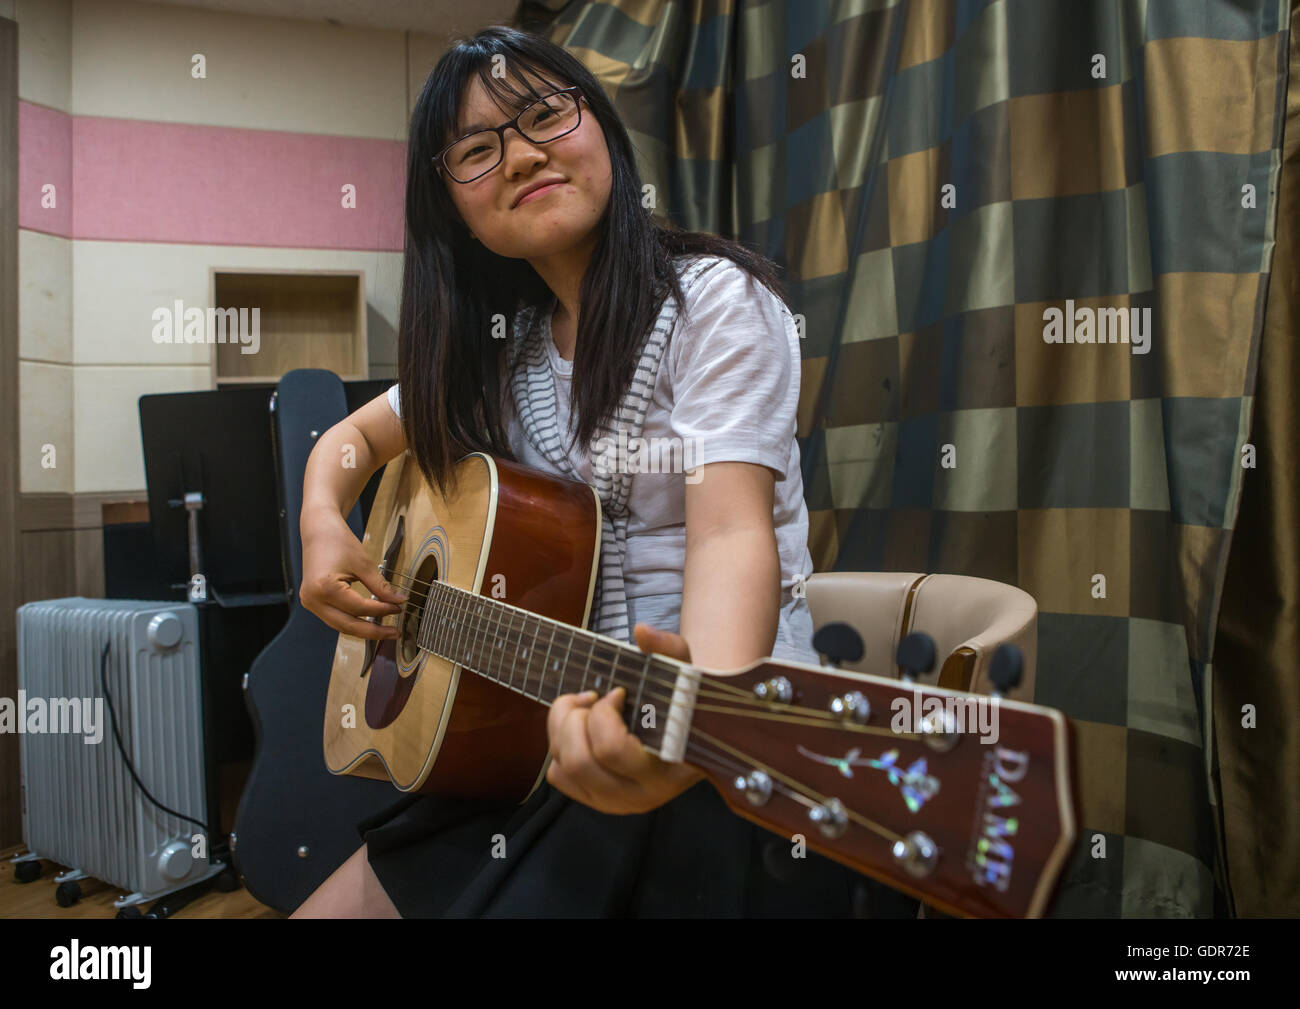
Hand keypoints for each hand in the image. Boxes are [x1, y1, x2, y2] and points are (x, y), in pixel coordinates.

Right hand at [299, 505, 406, 639]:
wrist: (319, 530)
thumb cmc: (338, 541)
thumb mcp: (363, 563)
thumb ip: (381, 586)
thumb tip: (399, 601)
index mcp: (325, 588)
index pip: (359, 608)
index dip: (382, 610)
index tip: (399, 608)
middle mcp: (313, 600)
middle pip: (348, 625)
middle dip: (373, 631)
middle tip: (394, 633)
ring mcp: (310, 602)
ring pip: (340, 625)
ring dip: (363, 630)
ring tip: (384, 630)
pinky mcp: (312, 602)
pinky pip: (334, 618)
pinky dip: (352, 621)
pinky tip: (368, 622)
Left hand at [545, 623, 706, 814]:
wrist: (689, 739)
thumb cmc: (684, 705)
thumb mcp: (684, 675)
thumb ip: (670, 650)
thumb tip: (642, 632)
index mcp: (664, 770)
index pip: (612, 749)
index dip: (604, 713)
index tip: (618, 692)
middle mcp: (639, 796)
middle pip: (580, 760)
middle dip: (574, 718)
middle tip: (591, 697)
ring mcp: (615, 803)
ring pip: (563, 767)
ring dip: (563, 727)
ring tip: (584, 706)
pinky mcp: (595, 800)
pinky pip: (558, 775)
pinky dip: (560, 746)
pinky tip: (582, 729)